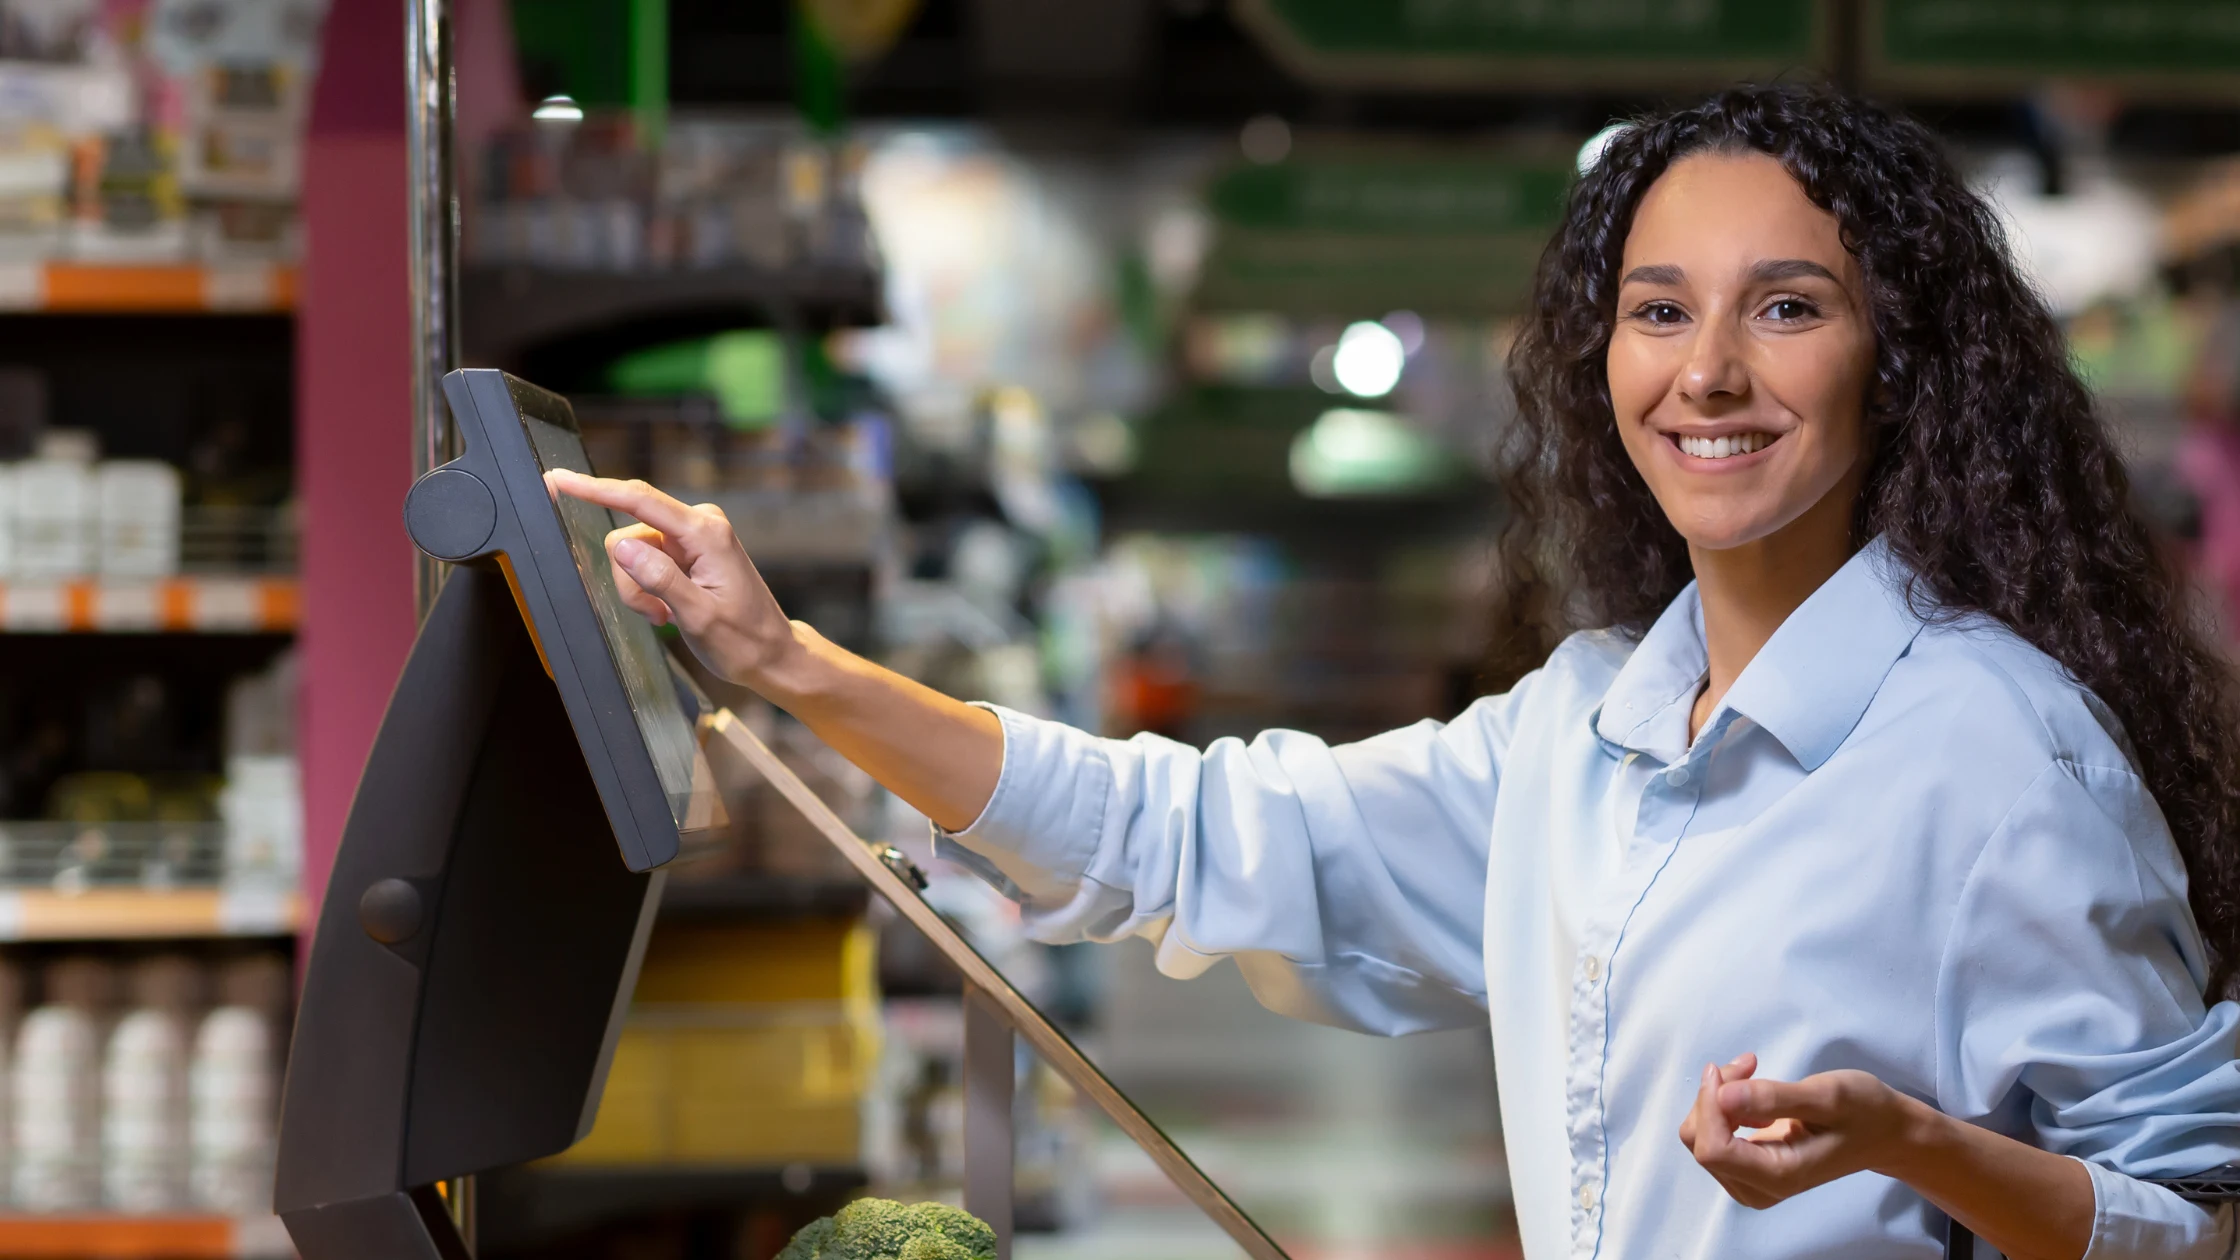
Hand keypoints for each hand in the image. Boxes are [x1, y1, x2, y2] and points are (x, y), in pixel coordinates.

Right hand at [545, 470, 799, 690]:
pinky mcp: (688, 550)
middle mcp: (699, 525)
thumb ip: (659, 579)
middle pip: (628, 536)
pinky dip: (647, 589)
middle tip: (656, 614)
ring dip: (638, 590)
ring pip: (632, 553)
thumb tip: (621, 546)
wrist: (771, 653)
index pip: (639, 501)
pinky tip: (670, 610)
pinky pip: (646, 561)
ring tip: (668, 616)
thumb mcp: (699, 616)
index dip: (593, 489)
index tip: (558, 479)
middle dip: (629, 579)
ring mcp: (693, 537)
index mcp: (705, 533)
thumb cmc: (743, 640)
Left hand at [1677, 1053, 1920, 1208]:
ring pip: (1700, 1136)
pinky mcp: (1746, 1166)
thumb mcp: (1828, 1097)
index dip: (1709, 1106)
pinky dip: (1723, 1102)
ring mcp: (1749, 1180)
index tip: (1729, 1070)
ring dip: (1717, 1096)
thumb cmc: (1864, 1113)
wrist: (1885, 1134)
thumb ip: (1775, 1098)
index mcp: (1778, 1176)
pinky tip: (1752, 1085)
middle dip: (1714, 1096)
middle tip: (1749, 1063)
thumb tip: (1723, 1095)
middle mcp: (1757, 1187)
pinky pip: (1712, 1133)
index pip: (1712, 1150)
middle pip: (1699, 1142)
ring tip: (1753, 1069)